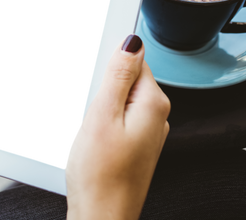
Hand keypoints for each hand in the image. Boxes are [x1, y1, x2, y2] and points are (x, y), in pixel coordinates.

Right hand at [65, 35, 170, 219]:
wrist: (101, 217)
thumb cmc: (100, 175)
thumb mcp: (102, 116)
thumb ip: (118, 76)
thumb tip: (132, 43)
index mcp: (152, 103)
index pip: (136, 60)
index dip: (109, 62)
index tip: (95, 80)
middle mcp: (156, 115)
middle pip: (128, 79)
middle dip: (103, 85)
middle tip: (90, 111)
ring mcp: (147, 131)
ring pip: (121, 99)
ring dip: (100, 105)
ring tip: (89, 127)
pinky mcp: (135, 144)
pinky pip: (119, 118)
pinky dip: (103, 120)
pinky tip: (91, 136)